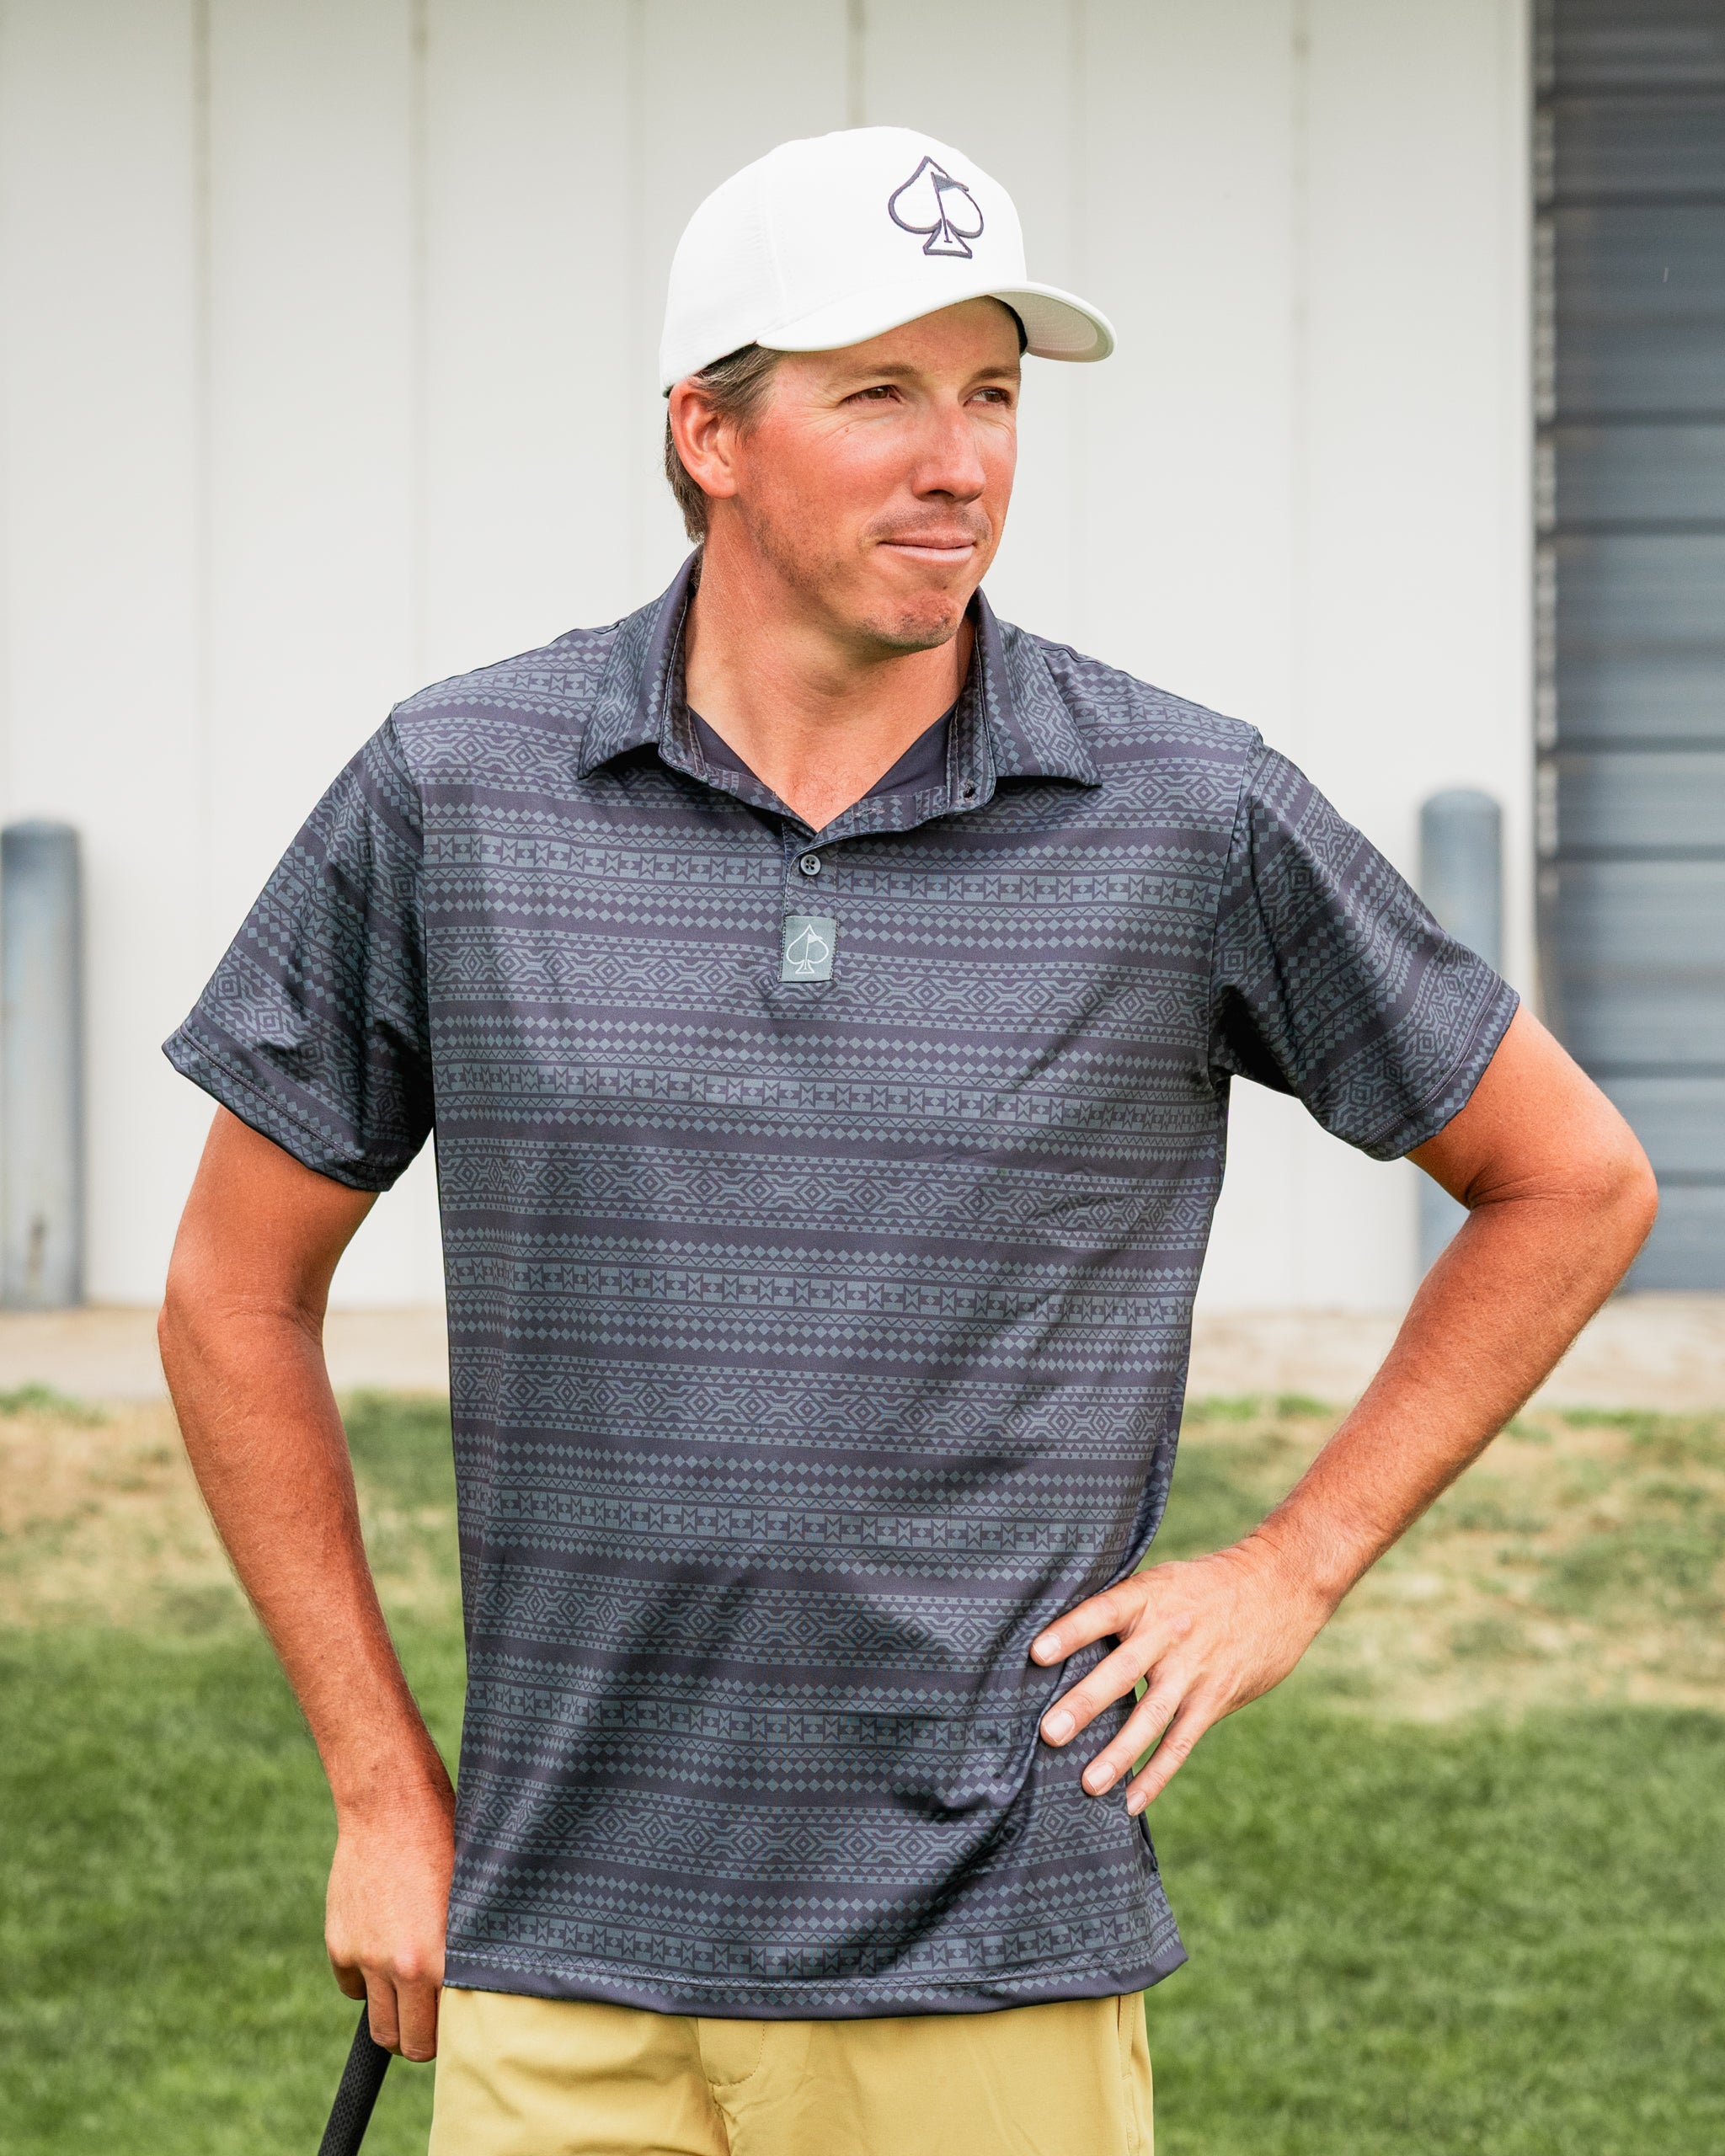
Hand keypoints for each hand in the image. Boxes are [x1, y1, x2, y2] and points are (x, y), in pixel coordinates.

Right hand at [326, 1784, 455, 2060]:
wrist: (391, 1807)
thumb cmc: (447, 1844)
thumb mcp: (470, 1901)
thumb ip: (465, 1952)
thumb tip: (475, 1995)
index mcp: (439, 1959)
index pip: (441, 2036)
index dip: (450, 2033)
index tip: (457, 2022)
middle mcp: (399, 1967)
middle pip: (404, 2042)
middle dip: (419, 2038)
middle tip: (432, 2015)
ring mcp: (366, 1957)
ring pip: (376, 2023)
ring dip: (393, 2016)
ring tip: (411, 1989)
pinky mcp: (340, 1942)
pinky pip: (352, 1985)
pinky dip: (367, 1979)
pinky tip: (386, 1947)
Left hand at [1030, 1539, 1331, 1812]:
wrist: (1278, 1587)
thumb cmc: (1204, 1585)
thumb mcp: (1162, 1581)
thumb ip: (1123, 1611)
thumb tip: (1063, 1644)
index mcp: (1148, 1597)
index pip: (1103, 1613)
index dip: (1070, 1632)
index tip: (1036, 1653)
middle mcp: (1169, 1634)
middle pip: (1122, 1670)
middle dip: (1085, 1703)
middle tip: (1049, 1732)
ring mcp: (1194, 1670)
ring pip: (1152, 1716)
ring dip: (1119, 1751)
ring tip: (1087, 1783)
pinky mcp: (1215, 1699)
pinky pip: (1181, 1742)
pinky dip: (1156, 1774)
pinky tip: (1130, 1800)